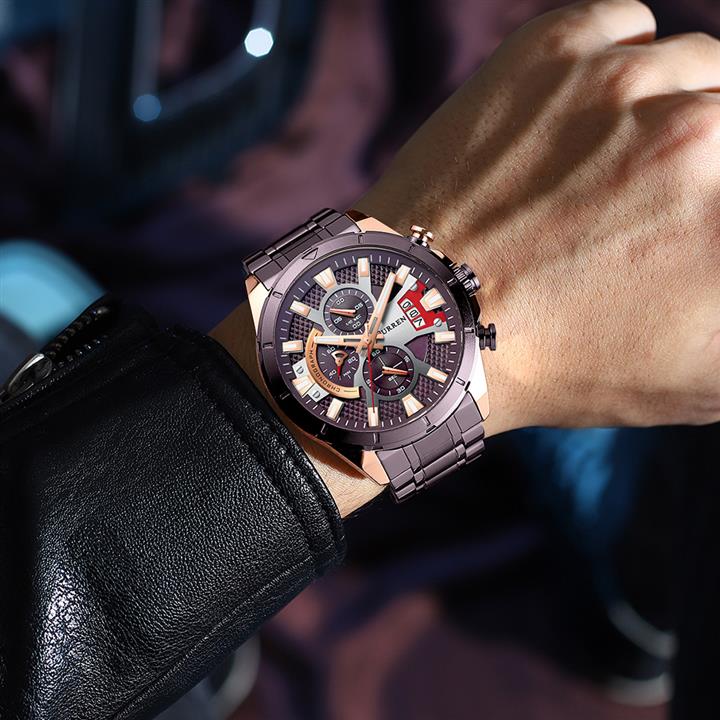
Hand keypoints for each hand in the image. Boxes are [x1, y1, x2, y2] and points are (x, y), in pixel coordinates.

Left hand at [357, 0, 719, 434]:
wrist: (428, 319)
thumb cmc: (552, 366)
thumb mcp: (694, 373)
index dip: (709, 211)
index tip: (690, 220)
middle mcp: (698, 142)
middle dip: (704, 166)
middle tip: (648, 207)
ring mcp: (621, 85)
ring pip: (695, 65)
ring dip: (668, 108)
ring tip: (611, 166)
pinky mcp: (552, 52)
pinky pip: (629, 23)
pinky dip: (620, 58)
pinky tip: (585, 115)